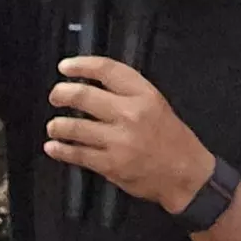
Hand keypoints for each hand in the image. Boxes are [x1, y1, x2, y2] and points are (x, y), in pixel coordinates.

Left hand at [45, 56, 215, 215]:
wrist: (186, 175)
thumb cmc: (172, 139)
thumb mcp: (157, 105)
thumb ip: (128, 93)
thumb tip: (91, 85)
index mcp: (144, 95)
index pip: (106, 70)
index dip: (81, 65)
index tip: (65, 67)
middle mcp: (131, 114)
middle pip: (84, 96)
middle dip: (62, 94)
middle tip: (55, 96)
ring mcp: (119, 141)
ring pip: (75, 126)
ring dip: (58, 125)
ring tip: (54, 126)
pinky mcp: (111, 165)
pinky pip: (77, 154)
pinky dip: (61, 150)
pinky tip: (54, 147)